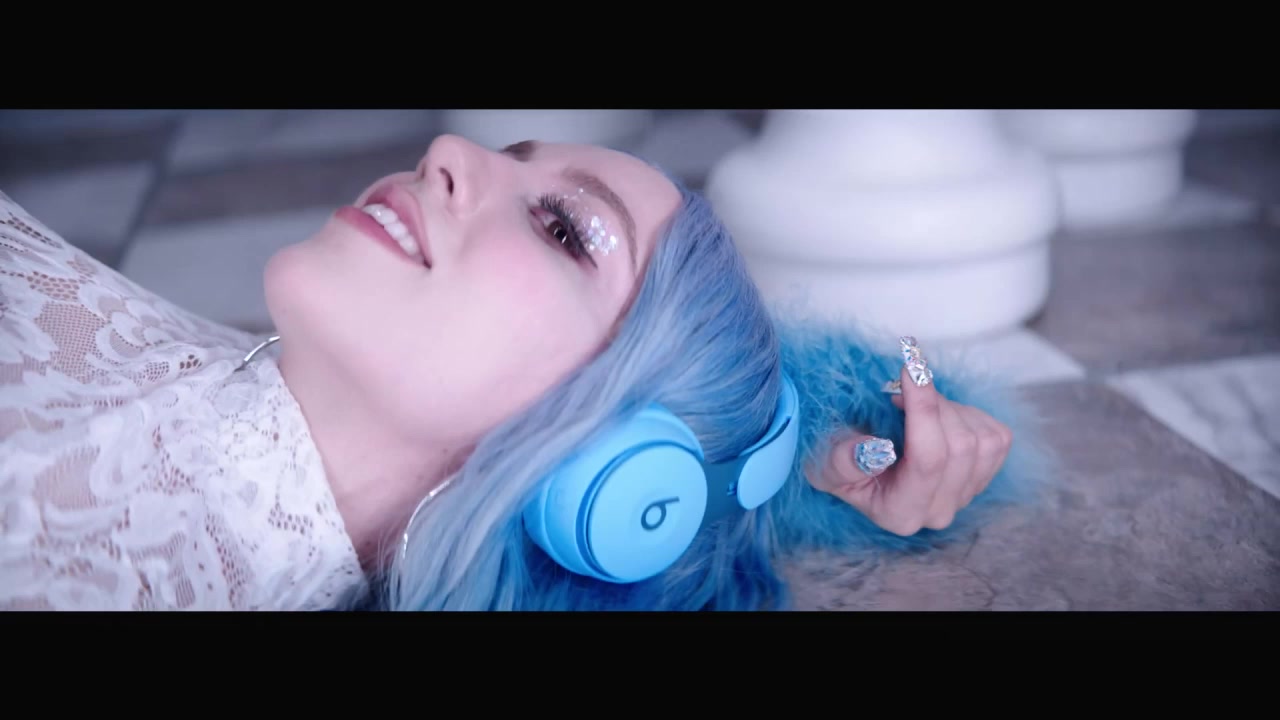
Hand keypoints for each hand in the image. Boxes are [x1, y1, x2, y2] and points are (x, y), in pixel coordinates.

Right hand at [807, 343, 1013, 535]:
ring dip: (950, 409)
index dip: (923, 408)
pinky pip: (996, 437)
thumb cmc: (840, 463)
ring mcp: (967, 497)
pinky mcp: (986, 477)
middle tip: (904, 388)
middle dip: (933, 404)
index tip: (909, 367)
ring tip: (919, 406)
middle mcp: (938, 513)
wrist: (861, 470)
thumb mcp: (826, 463)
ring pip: (982, 440)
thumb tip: (874, 450)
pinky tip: (941, 418)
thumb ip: (844, 461)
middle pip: (960, 446)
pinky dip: (969, 415)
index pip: (928, 460)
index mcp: (900, 514)